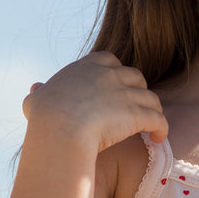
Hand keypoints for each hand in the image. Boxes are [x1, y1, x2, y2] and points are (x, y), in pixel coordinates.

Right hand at [22, 51, 168, 155]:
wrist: (61, 128)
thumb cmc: (45, 117)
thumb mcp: (36, 100)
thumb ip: (40, 92)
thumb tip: (37, 89)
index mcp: (87, 68)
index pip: (108, 59)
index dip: (114, 71)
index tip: (113, 85)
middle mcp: (109, 76)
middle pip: (134, 76)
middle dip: (137, 89)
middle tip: (134, 106)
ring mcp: (126, 94)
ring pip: (151, 97)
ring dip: (152, 109)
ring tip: (150, 124)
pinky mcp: (137, 114)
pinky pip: (158, 119)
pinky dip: (162, 128)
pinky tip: (159, 137)